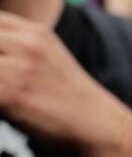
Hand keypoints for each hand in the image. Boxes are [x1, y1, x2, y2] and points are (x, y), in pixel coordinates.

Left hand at [0, 12, 129, 150]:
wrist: (97, 124)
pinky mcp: (10, 93)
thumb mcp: (47, 57)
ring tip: (4, 91)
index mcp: (34, 31)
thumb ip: (16, 47)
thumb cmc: (67, 98)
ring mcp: (18, 67)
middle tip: (3, 80)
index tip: (1, 62)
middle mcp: (26, 43)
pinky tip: (5, 107)